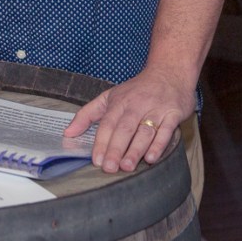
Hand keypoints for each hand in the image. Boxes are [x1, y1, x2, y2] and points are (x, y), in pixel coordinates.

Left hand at [63, 67, 195, 173]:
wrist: (169, 72)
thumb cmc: (136, 90)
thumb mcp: (109, 97)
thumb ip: (87, 114)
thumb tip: (68, 133)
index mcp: (119, 101)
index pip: (108, 123)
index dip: (102, 142)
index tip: (97, 160)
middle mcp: (137, 105)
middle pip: (125, 128)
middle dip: (116, 148)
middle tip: (110, 168)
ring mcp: (156, 109)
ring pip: (144, 131)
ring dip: (135, 150)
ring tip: (127, 166)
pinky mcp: (173, 113)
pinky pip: (166, 130)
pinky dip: (159, 144)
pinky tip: (151, 158)